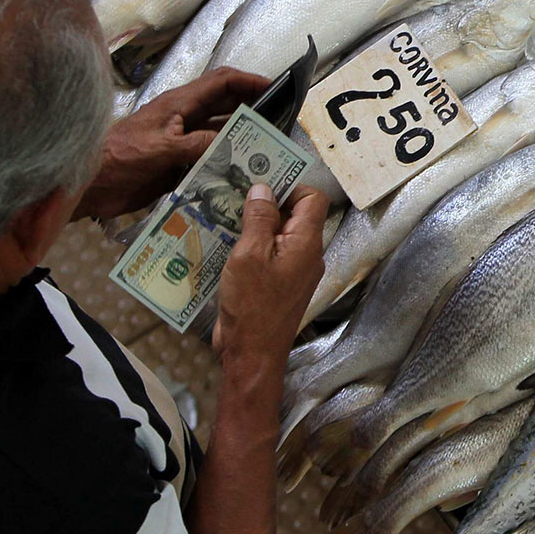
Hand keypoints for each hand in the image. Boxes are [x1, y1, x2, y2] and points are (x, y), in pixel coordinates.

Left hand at [73, 68, 270, 221]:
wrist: (87, 185)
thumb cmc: (117, 159)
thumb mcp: (160, 150)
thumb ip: (197, 145)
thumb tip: (231, 144)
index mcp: (179, 105)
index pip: (221, 83)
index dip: (248, 81)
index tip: (275, 88)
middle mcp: (183, 119)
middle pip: (224, 107)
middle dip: (252, 111)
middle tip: (280, 124)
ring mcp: (180, 142)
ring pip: (218, 135)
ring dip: (240, 141)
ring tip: (266, 152)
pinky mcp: (176, 164)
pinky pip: (207, 160)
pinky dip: (224, 164)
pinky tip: (240, 175)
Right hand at [213, 183, 327, 365]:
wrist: (251, 353)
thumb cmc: (253, 305)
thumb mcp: (250, 255)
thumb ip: (259, 219)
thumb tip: (264, 188)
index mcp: (306, 243)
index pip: (312, 199)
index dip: (290, 184)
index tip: (260, 180)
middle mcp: (304, 254)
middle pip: (293, 214)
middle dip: (266, 201)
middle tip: (233, 190)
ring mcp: (290, 270)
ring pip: (276, 234)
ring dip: (252, 223)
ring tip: (222, 211)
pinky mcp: (274, 284)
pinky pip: (266, 254)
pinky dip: (248, 245)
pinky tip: (222, 240)